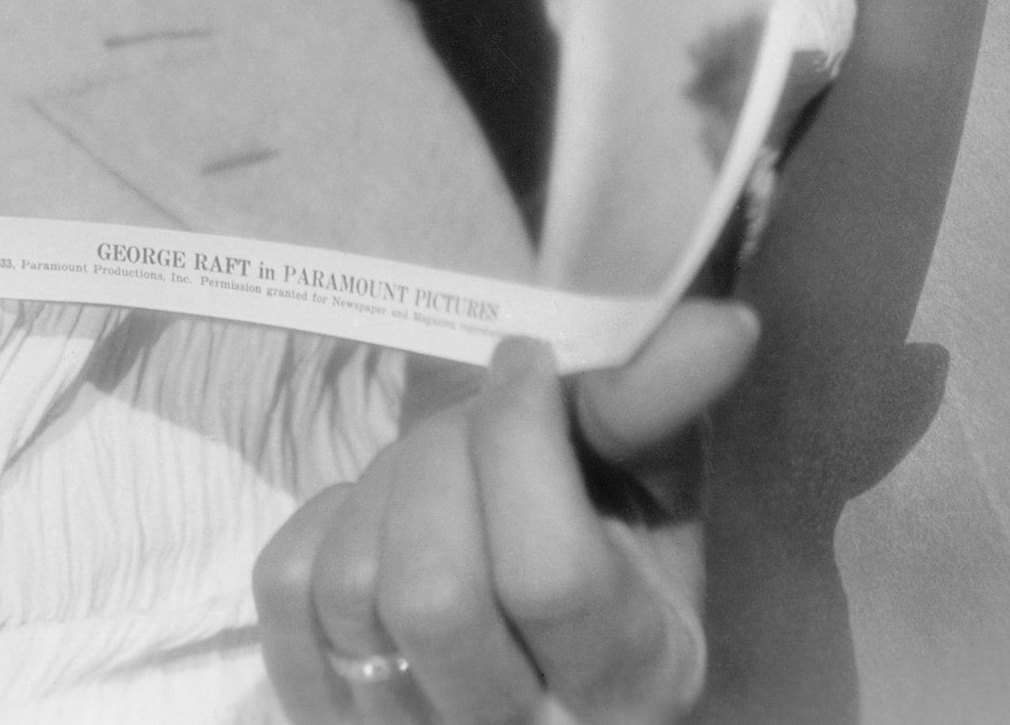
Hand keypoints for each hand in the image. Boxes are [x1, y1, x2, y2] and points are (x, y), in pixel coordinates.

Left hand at [253, 299, 759, 722]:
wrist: (512, 587)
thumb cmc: (596, 522)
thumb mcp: (648, 468)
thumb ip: (660, 398)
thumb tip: (725, 323)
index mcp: (637, 680)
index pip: (548, 573)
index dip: (520, 438)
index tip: (523, 361)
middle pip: (432, 595)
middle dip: (438, 463)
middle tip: (467, 426)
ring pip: (352, 591)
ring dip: (378, 493)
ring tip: (428, 482)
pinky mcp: (325, 710)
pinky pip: (285, 595)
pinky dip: (319, 526)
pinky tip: (373, 525)